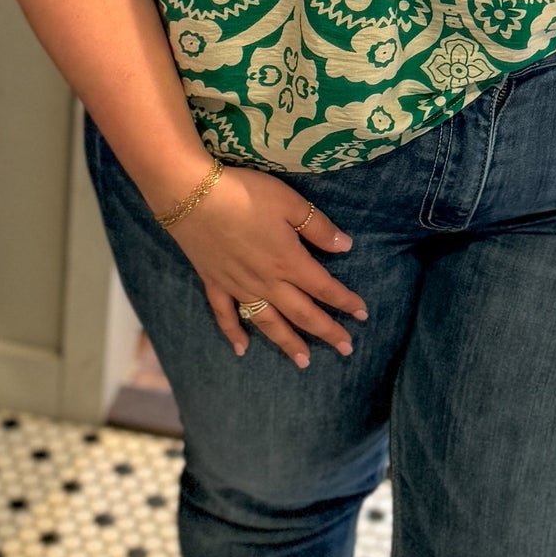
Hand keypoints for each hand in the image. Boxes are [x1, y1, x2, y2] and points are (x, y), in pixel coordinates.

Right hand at [170, 167, 366, 368]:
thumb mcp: (290, 203)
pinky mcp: (214, 283)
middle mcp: (267, 282)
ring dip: (287, 343)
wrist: (192, 196)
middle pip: (302, 313)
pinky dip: (233, 334)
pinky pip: (225, 315)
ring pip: (268, 322)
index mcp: (289, 262)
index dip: (345, 302)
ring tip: (303, 361)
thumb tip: (345, 247)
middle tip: (346, 349)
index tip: (363, 315)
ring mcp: (239, 286)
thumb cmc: (245, 195)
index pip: (324, 288)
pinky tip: (241, 350)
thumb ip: (318, 228)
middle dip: (326, 332)